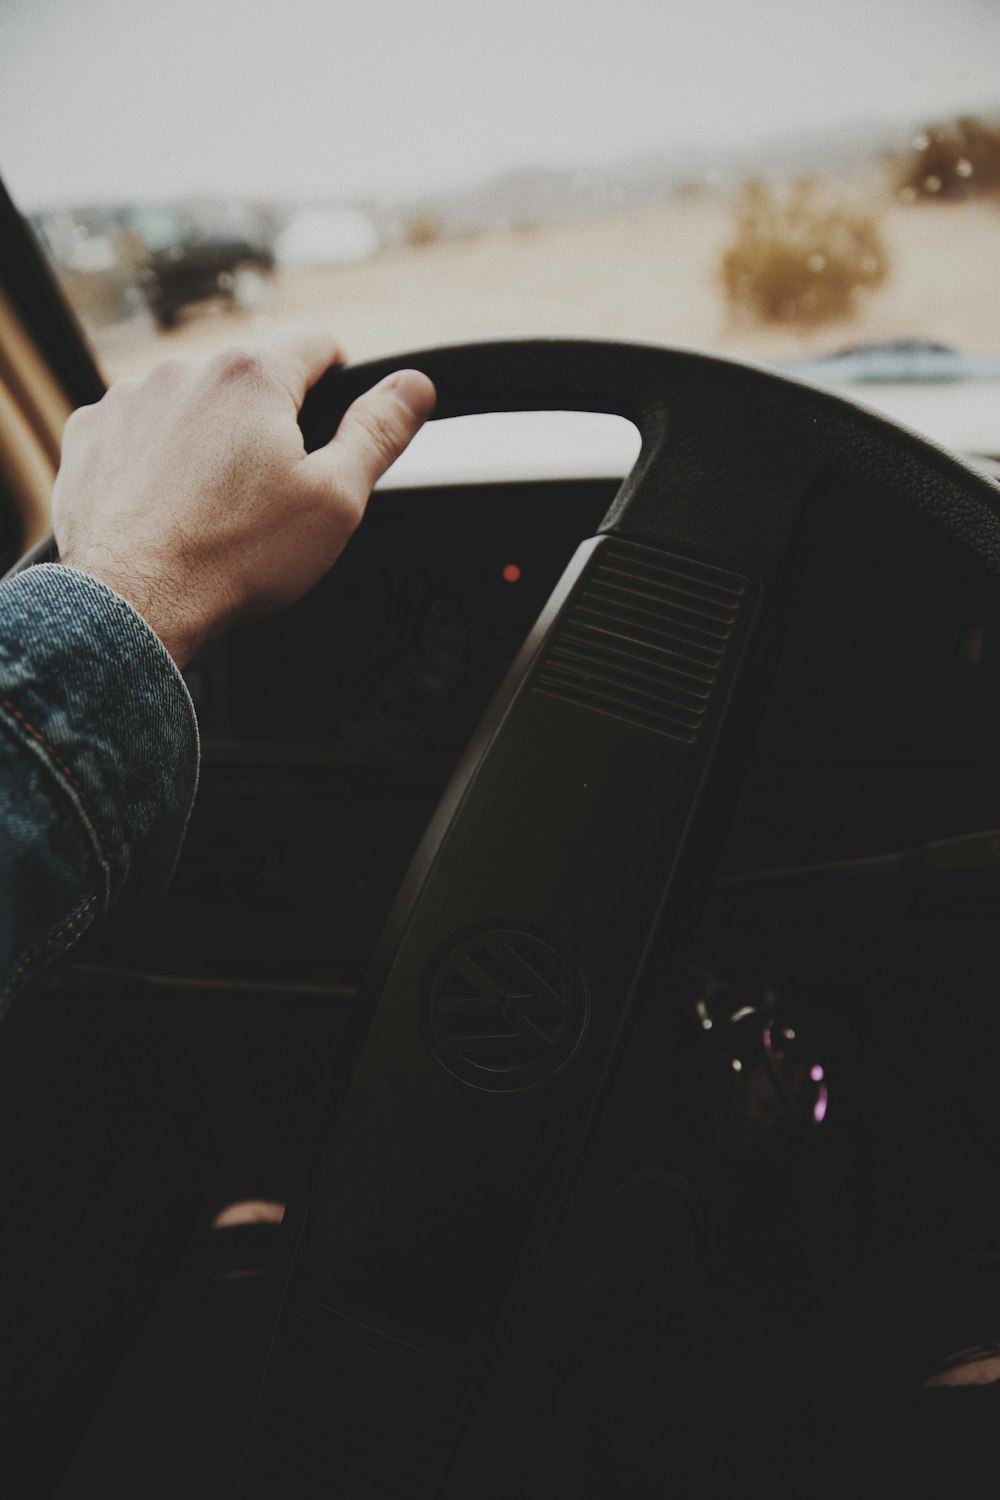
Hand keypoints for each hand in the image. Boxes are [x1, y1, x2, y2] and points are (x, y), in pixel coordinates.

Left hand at [52, 325, 435, 667]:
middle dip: (268, 422)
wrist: (133, 604)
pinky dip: (157, 459)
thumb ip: (379, 433)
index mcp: (253, 375)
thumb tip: (415, 386)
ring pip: (193, 404)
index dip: (338, 381)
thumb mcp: (335, 500)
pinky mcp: (91, 435)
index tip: (332, 426)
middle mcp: (186, 370)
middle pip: (251, 378)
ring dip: (210, 438)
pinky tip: (168, 507)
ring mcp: (129, 399)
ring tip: (214, 507)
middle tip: (272, 493)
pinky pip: (139, 431)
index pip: (316, 342)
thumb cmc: (236, 557)